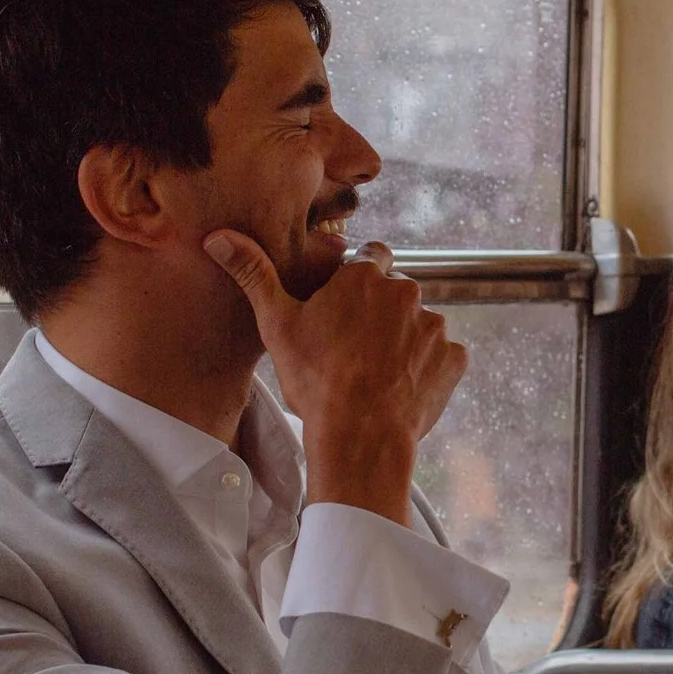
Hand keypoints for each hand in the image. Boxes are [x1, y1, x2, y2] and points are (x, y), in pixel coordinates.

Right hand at [206, 230, 466, 522]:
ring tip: (377, 374)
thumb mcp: (276, 325)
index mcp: (365, 276)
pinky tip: (401, 389)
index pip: (370, 256)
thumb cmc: (315, 380)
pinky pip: (442, 356)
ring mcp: (435, 325)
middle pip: (396, 292)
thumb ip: (253, 274)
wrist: (361, 437)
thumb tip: (218, 236)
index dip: (357, 280)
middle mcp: (407, 292)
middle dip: (381, 312)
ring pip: (419, 324)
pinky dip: (427, 369)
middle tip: (355, 348)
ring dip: (405, 340)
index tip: (343, 306)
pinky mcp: (454, 359)